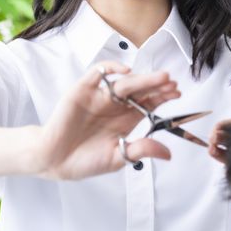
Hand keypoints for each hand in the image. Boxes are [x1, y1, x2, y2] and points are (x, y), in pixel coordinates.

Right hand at [35, 62, 180, 179]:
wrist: (54, 161)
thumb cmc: (84, 160)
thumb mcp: (117, 158)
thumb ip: (140, 150)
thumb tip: (167, 153)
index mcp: (126, 119)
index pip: (149, 103)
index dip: (163, 96)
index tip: (177, 93)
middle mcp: (115, 105)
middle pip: (140, 90)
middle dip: (157, 85)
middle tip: (172, 82)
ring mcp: (99, 96)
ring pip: (124, 82)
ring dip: (142, 78)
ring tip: (159, 78)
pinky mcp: (83, 90)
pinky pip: (98, 74)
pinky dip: (111, 69)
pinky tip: (126, 71)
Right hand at [207, 96, 230, 163]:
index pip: (226, 125)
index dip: (219, 126)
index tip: (216, 128)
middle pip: (221, 135)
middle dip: (215, 136)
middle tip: (214, 137)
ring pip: (220, 146)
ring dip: (213, 145)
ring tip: (212, 146)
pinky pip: (222, 156)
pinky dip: (216, 154)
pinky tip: (213, 151)